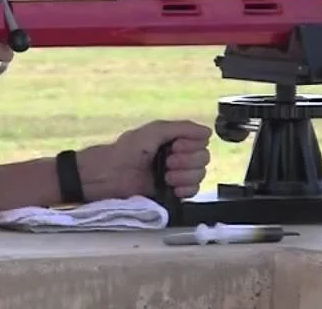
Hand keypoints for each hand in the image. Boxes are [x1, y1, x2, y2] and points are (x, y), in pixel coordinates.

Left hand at [80, 120, 211, 200]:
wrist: (113, 174)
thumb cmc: (129, 149)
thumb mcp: (156, 130)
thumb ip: (183, 128)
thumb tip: (208, 132)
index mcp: (175, 139)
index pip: (201, 142)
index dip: (192, 145)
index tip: (175, 146)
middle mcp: (178, 156)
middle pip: (204, 159)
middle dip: (187, 161)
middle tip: (167, 162)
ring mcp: (177, 174)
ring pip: (200, 175)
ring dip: (184, 175)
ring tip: (166, 176)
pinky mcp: (173, 192)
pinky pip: (193, 191)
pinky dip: (186, 189)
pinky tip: (173, 188)